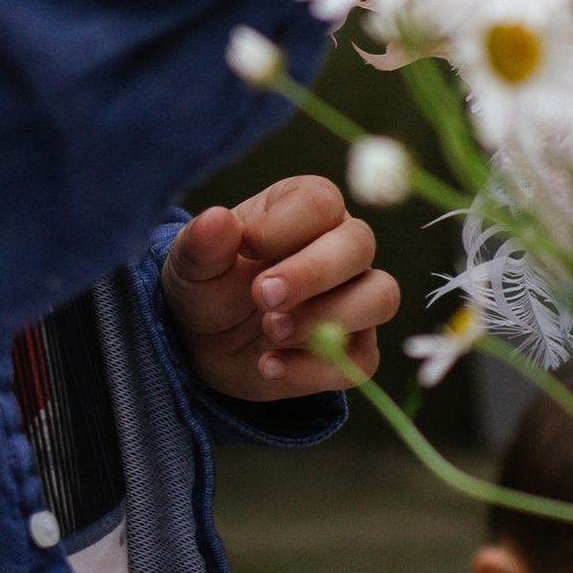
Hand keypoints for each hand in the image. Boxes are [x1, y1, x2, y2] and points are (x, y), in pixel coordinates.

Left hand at [160, 176, 399, 402]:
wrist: (206, 343)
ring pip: (380, 297)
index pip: (322, 202)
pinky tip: (268, 367)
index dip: (288, 225)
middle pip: (359, 244)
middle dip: (312, 272)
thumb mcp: (192, 265)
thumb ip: (203, 243)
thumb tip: (216, 220)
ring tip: (270, 332)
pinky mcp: (355, 350)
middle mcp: (342, 247)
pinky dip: (312, 369)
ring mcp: (356, 298)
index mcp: (306, 210)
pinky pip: (359, 361)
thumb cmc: (208, 286)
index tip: (245, 246)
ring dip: (328, 318)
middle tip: (262, 296)